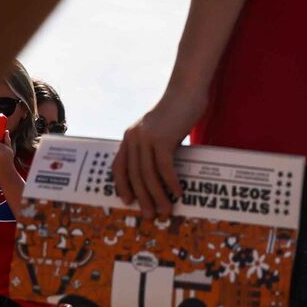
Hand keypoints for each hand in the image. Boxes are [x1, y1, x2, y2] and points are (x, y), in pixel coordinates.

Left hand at [112, 87, 204, 217]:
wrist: (187, 90)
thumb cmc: (177, 110)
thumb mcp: (159, 130)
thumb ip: (154, 147)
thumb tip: (160, 172)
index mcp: (130, 137)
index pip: (119, 166)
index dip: (122, 186)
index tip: (128, 201)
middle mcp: (133, 138)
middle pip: (135, 176)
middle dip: (143, 199)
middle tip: (150, 215)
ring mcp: (146, 138)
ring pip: (148, 175)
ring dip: (158, 196)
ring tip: (166, 210)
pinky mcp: (162, 139)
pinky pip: (164, 168)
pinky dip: (171, 183)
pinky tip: (178, 193)